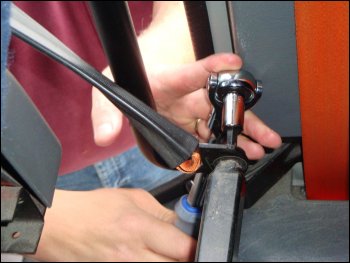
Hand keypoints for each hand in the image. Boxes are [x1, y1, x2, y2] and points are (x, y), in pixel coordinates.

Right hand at [29, 189, 195, 261]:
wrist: (61, 227)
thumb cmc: (94, 209)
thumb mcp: (134, 198)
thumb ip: (163, 213)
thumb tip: (183, 226)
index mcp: (139, 229)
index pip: (184, 247)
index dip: (194, 245)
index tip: (194, 241)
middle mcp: (132, 257)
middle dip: (183, 257)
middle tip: (178, 248)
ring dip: (167, 262)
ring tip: (163, 252)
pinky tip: (148, 257)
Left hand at [91, 53, 280, 158]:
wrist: (133, 75)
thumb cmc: (128, 78)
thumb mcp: (108, 93)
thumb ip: (105, 114)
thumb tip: (105, 136)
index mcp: (167, 82)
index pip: (191, 73)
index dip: (212, 67)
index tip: (232, 62)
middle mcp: (184, 95)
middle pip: (217, 104)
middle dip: (241, 119)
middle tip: (261, 132)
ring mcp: (189, 109)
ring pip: (220, 120)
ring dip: (241, 133)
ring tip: (260, 145)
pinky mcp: (189, 121)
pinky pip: (210, 131)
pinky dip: (225, 141)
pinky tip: (240, 149)